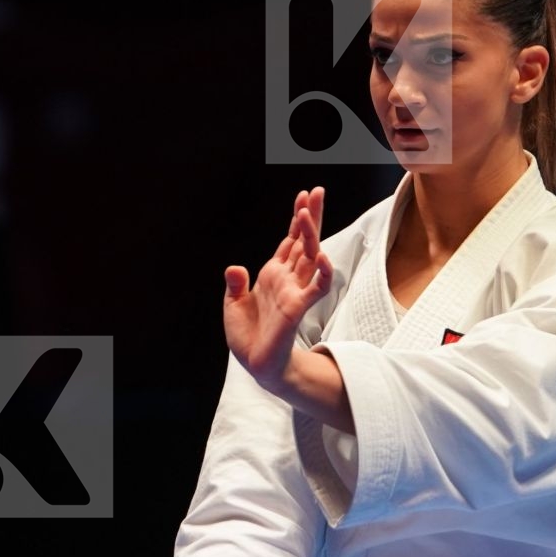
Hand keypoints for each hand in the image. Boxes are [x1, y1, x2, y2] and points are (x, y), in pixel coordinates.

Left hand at [225, 186, 334, 392]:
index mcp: (273, 275)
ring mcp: (295, 291)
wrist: (257, 365)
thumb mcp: (233, 306)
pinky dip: (321, 272)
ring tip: (309, 211)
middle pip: (304, 241)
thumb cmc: (249, 336)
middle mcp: (287, 279)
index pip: (290, 241)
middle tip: (318, 191)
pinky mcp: (297, 308)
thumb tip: (234, 267)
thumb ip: (235, 284)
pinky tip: (322, 256)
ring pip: (309, 257)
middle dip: (311, 216)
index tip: (304, 196)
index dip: (297, 219)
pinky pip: (315, 288)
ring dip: (311, 234)